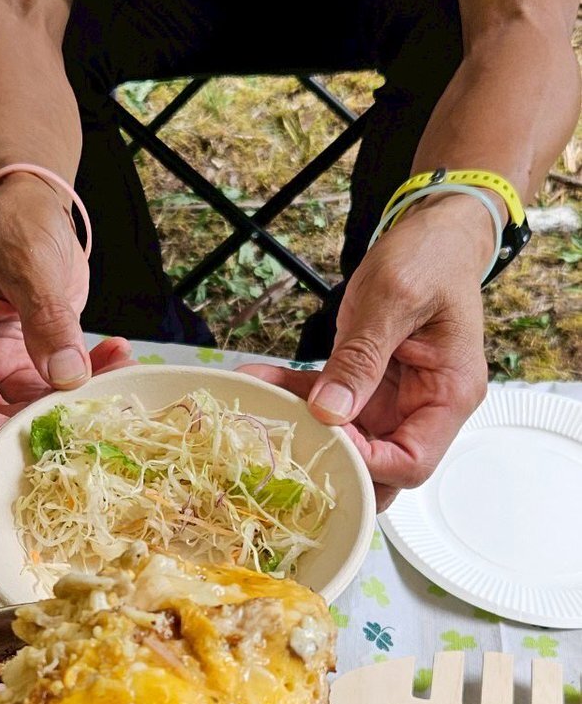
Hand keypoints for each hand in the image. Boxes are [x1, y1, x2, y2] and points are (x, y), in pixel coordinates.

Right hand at [0, 172, 133, 443]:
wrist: (35, 204)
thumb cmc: (16, 220)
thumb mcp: (31, 262)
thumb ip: (46, 319)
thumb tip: (65, 374)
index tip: (19, 436)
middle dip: (34, 419)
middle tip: (80, 417)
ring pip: (25, 405)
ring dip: (69, 401)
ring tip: (114, 378)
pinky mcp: (26, 360)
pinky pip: (52, 386)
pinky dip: (86, 379)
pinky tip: (117, 357)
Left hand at [238, 197, 491, 509]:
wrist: (433, 234)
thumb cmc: (428, 259)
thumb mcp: (393, 300)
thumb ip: (362, 357)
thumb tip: (331, 411)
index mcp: (448, 396)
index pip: (411, 463)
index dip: (367, 464)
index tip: (324, 438)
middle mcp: (423, 408)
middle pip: (380, 469)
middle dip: (331, 463)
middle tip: (281, 445)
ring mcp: (393, 400)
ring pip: (346, 440)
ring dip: (301, 427)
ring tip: (256, 409)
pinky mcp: (366, 385)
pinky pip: (328, 402)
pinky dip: (294, 394)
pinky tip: (257, 380)